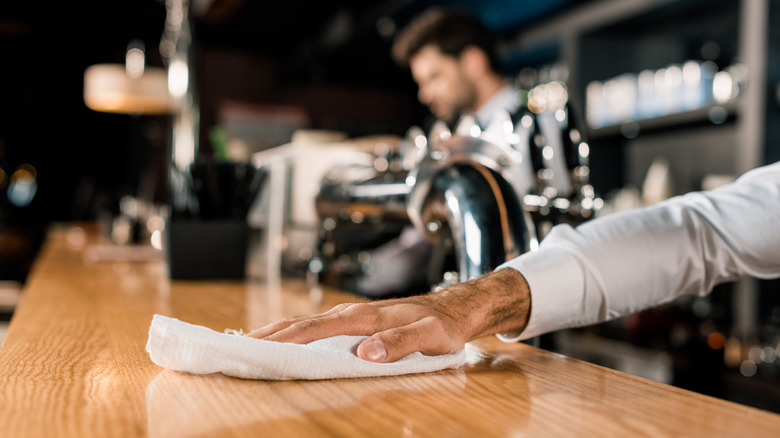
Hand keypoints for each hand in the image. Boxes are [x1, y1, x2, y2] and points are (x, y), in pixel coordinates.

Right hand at [247, 268, 531, 362]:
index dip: (285, 340)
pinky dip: (292, 332)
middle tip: (235, 349)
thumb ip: (399, 344)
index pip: (316, 329)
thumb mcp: (430, 337)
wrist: (455, 307)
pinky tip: (282, 339)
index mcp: (365, 317)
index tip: (257, 350)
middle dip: (267, 336)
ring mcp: (351, 315)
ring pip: (304, 322)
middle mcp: (352, 313)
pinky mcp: (353, 321)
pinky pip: (315, 326)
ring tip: (247, 345)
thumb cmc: (443, 324)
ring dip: (275, 332)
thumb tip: (366, 353)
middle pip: (300, 324)